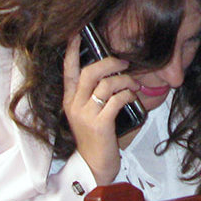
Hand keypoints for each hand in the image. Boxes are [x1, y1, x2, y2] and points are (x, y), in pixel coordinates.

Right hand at [62, 32, 139, 185]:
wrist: (94, 166)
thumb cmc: (95, 137)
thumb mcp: (88, 113)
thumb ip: (93, 94)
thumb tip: (112, 72)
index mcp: (70, 100)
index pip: (68, 70)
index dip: (71, 51)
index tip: (76, 34)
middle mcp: (74, 105)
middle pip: (89, 72)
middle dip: (110, 62)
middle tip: (124, 62)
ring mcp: (85, 115)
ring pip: (106, 85)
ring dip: (124, 81)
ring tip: (133, 85)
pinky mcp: (99, 124)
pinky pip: (116, 100)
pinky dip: (127, 95)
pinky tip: (132, 97)